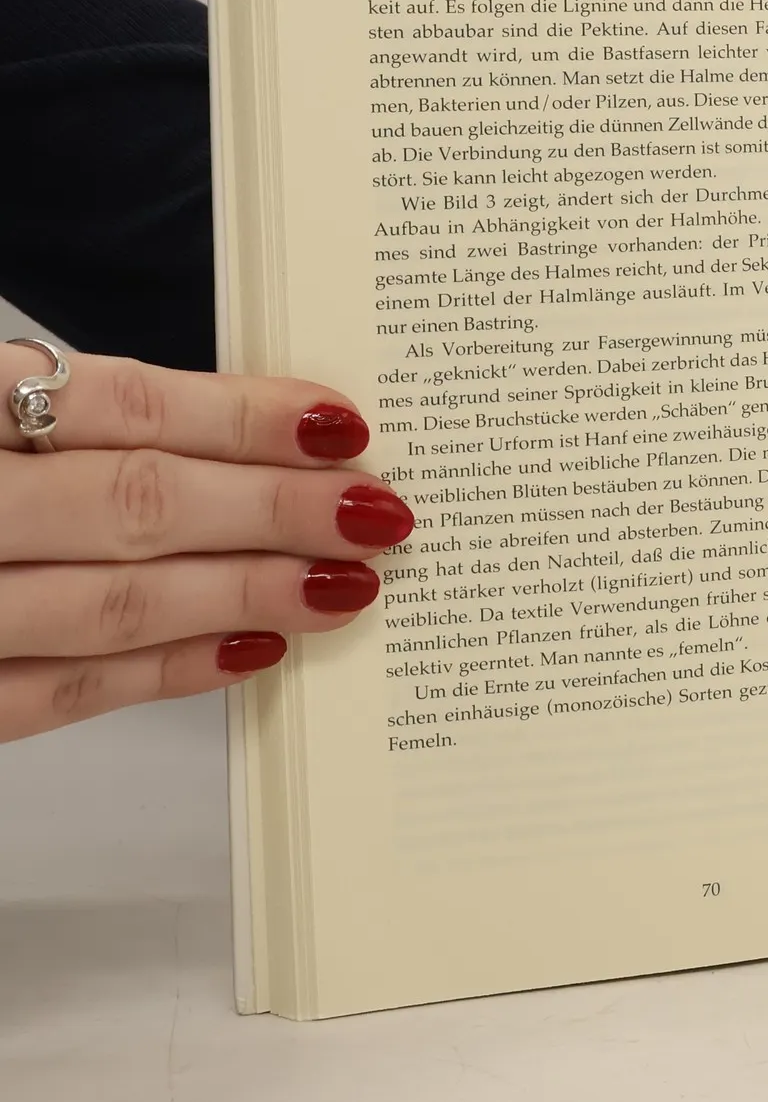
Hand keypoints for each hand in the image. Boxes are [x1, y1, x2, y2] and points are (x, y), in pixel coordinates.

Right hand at [1, 346, 412, 741]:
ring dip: (244, 595)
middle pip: (133, 506)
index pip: (121, 405)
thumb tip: (244, 423)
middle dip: (272, 512)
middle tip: (380, 511)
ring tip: (347, 583)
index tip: (342, 424)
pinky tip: (253, 650)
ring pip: (107, 606)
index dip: (242, 415)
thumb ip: (72, 409)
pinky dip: (164, 675)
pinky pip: (53, 696)